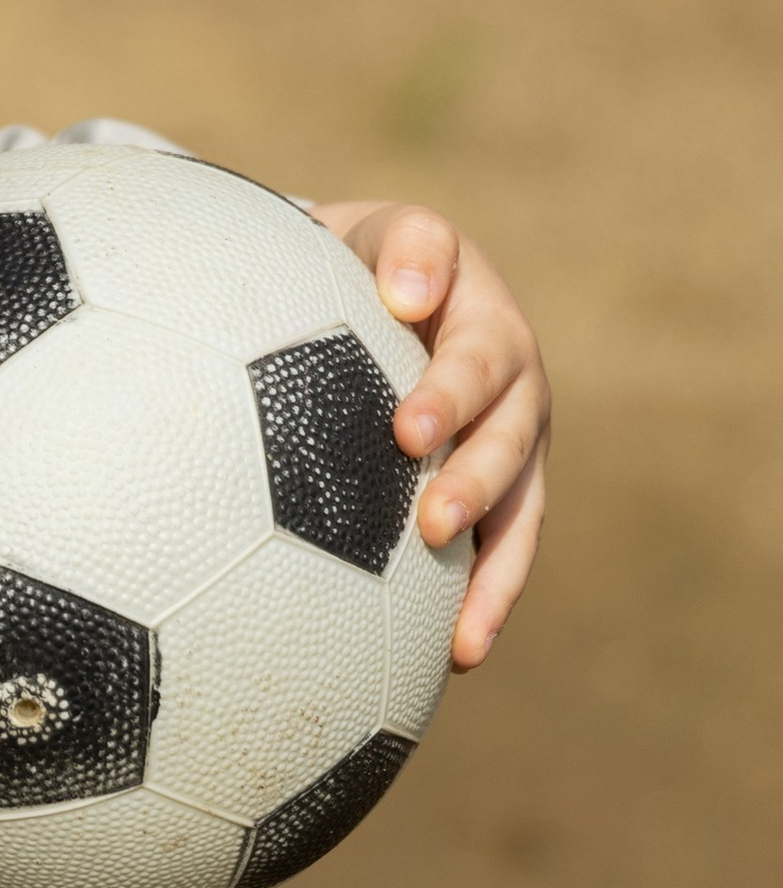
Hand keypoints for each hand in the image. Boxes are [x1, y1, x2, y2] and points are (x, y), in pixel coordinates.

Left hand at [311, 201, 549, 668]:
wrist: (383, 288)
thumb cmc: (369, 262)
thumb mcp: (384, 232)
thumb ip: (405, 247)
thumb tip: (407, 290)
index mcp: (486, 325)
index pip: (475, 358)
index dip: (448, 394)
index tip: (406, 431)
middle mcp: (515, 391)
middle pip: (506, 444)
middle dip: (472, 486)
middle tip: (429, 524)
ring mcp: (512, 447)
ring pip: (518, 514)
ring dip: (492, 573)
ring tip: (464, 635)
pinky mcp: (499, 495)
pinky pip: (502, 553)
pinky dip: (484, 603)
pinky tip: (456, 656)